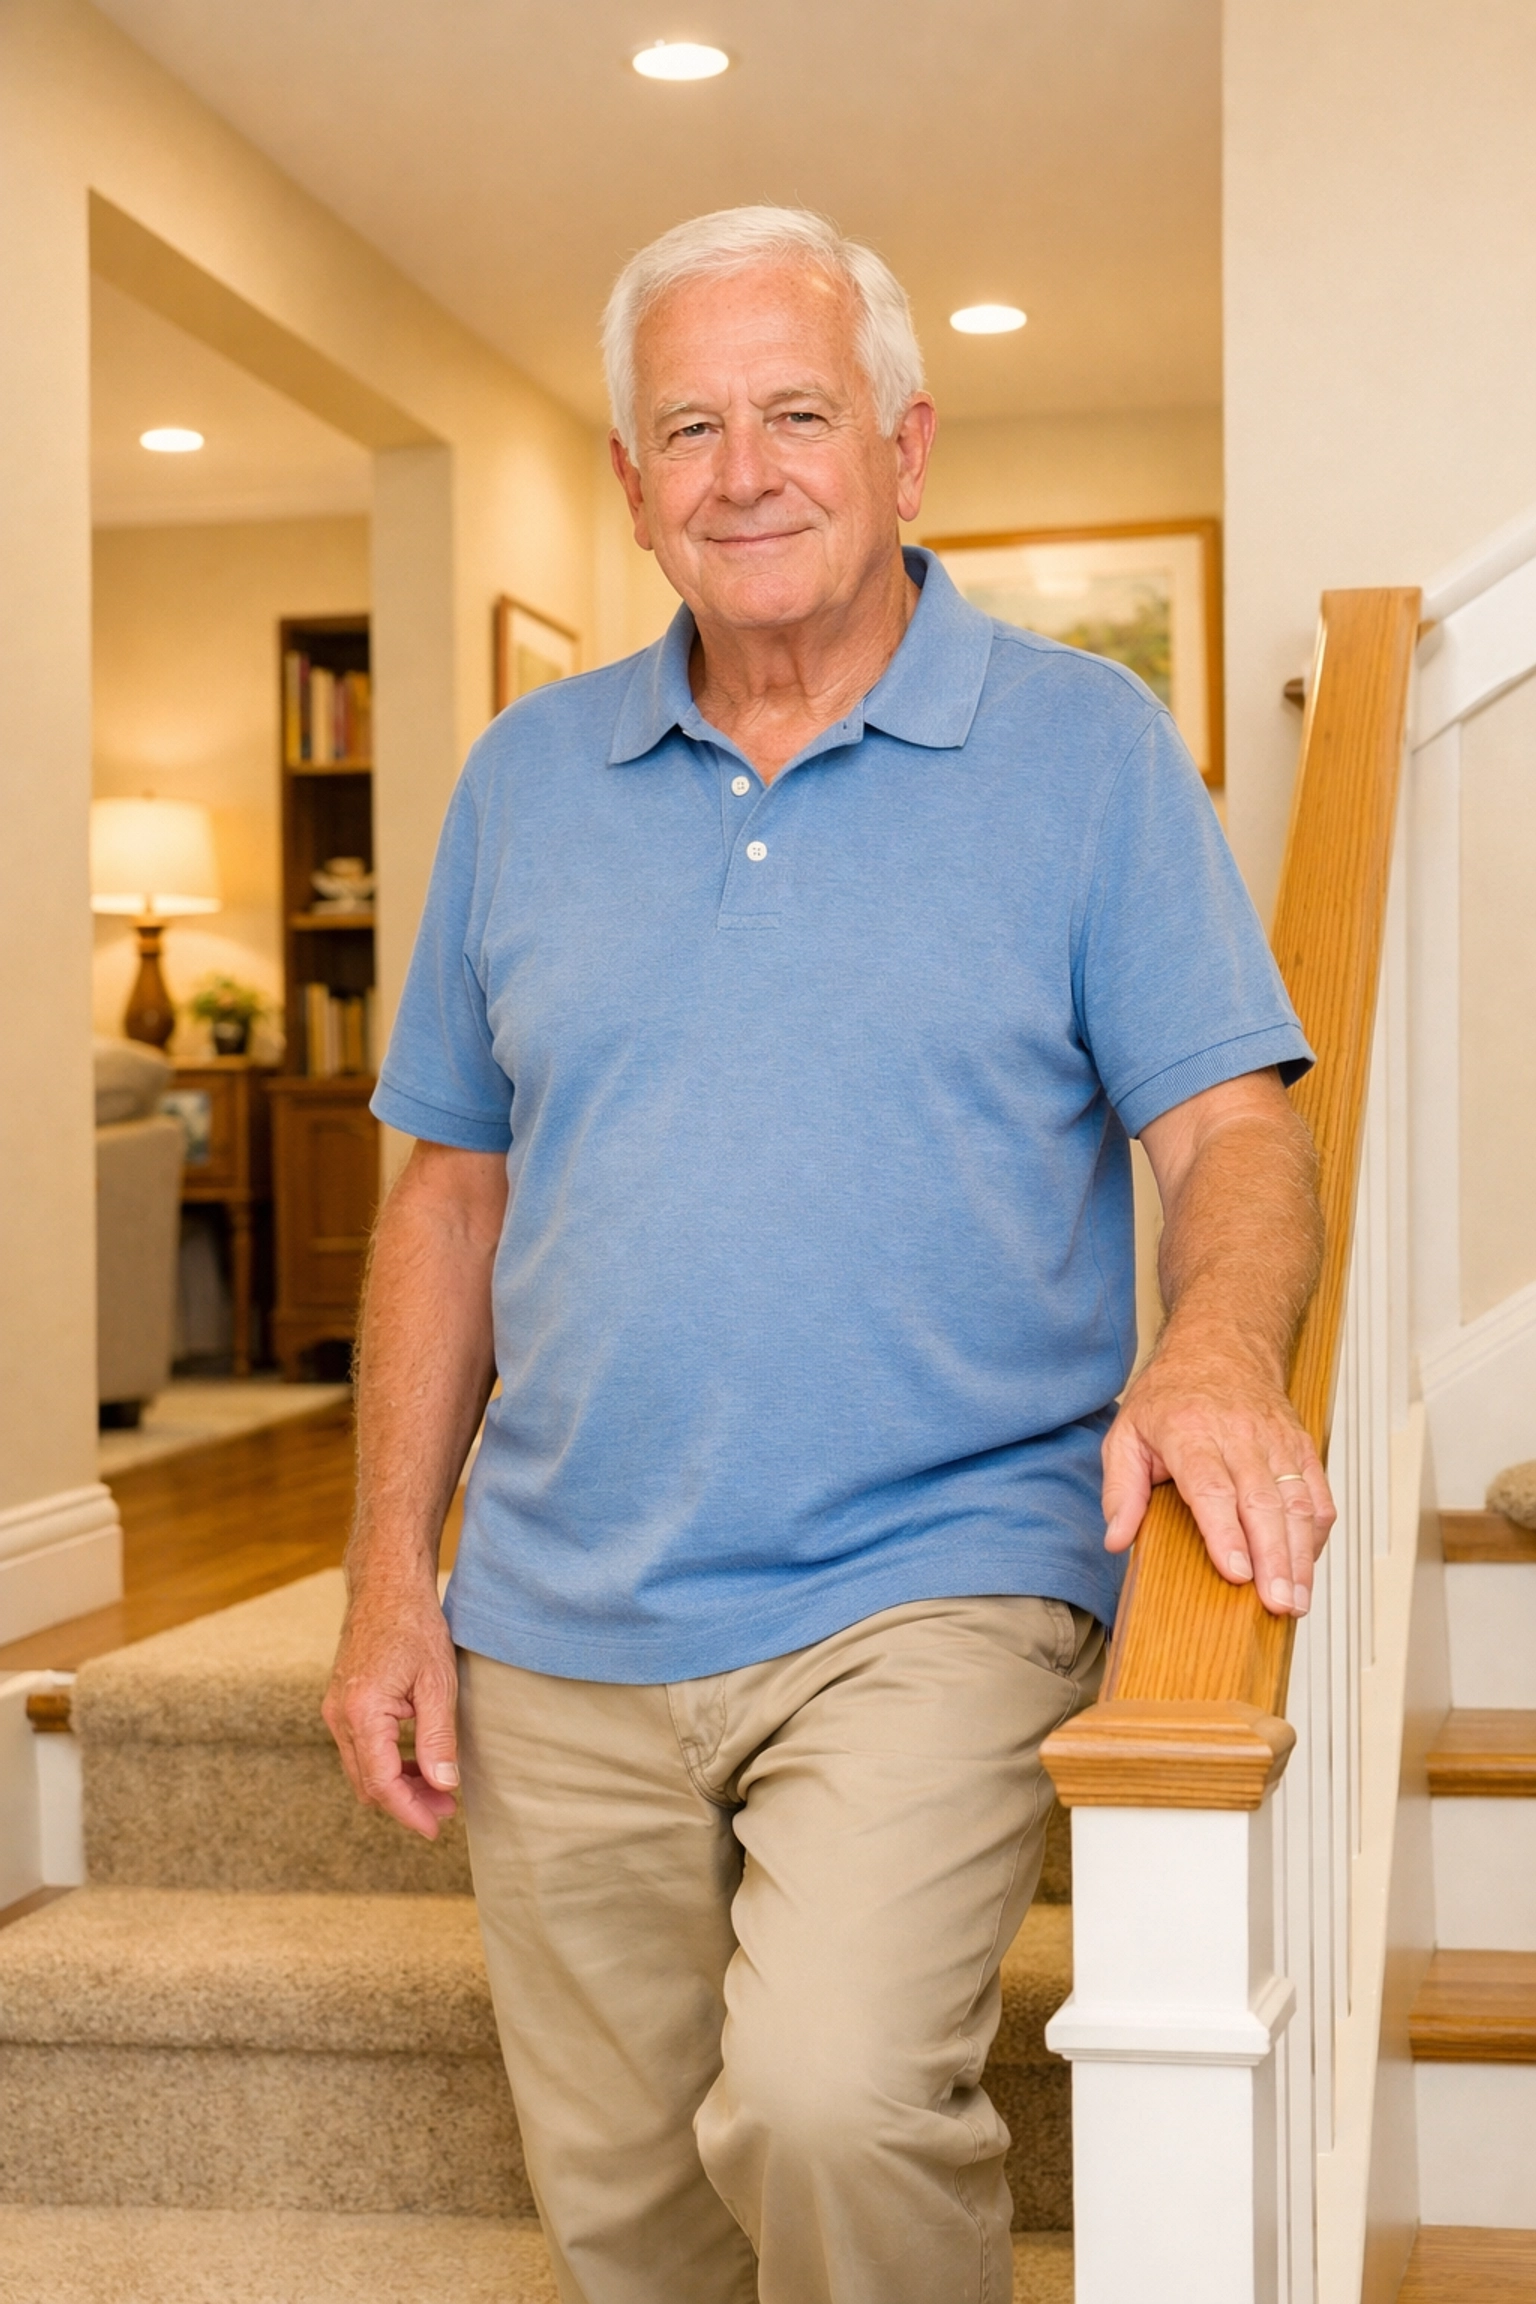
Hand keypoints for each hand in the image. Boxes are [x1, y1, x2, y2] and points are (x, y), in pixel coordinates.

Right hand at [323, 1573, 460, 1838]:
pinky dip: (386, 1765)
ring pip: (362, 1770)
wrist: (386, 1587)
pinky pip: (360, 1750)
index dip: (410, 1811)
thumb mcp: (437, 1684)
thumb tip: (444, 1784)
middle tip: (447, 1809)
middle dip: (406, 1803)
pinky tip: (418, 1764)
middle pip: (368, 1784)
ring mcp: (336, 1710)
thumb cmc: (415, 1627)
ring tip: (439, 1790)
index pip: (382, 1783)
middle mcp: (339, 1717)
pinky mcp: (341, 1704)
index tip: (437, 1828)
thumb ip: (438, 1738)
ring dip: (397, 1786)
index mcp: (361, 1713)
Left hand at [1101, 1329, 1335, 1616]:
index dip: (1225, 1533)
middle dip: (1273, 1557)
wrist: (1221, 1346)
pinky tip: (1307, 1566)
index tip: (1236, 1573)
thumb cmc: (1171, 1395)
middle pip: (1262, 1501)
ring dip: (1300, 1555)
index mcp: (1189, 1431)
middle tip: (1277, 1602)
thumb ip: (1120, 1489)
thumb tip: (1117, 1538)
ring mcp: (1275, 1441)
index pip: (1212, 1487)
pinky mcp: (1301, 1447)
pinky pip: (1317, 1493)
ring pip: (1296, 1501)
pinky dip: (1316, 1534)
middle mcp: (1238, 1435)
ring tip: (1296, 1600)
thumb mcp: (1126, 1433)